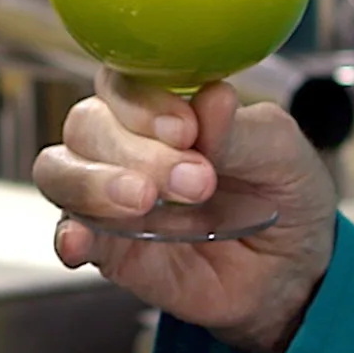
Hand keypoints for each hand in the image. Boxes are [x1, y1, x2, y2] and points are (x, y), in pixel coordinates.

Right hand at [33, 74, 335, 352]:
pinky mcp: (109, 250)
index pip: (123, 81)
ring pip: (60, 170)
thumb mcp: (283, 153)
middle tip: (196, 180)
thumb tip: (212, 97)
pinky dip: (69, 234)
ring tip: (144, 201)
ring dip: (94, 182)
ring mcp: (111, 196)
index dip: (143, 102)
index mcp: (165, 106)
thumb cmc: (283, 194)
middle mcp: (127, 144)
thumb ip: (242, 130)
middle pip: (87, 123)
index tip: (186, 128)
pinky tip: (81, 242)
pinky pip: (69, 234)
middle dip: (136, 150)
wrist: (294, 271)